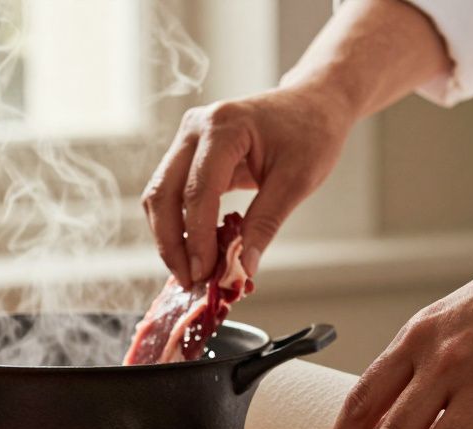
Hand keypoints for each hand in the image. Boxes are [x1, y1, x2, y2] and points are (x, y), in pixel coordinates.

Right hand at [141, 84, 355, 287]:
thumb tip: (243, 269)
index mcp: (223, 127)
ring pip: (159, 196)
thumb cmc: (311, 133)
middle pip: (163, 194)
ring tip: (192, 271)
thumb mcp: (296, 181)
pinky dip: (180, 225)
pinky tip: (197, 251)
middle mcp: (195, 128)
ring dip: (170, 237)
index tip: (204, 274)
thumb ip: (265, 224)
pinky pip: (172, 194)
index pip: (198, 192)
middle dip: (171, 243)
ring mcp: (187, 139)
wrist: (313, 104)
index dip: (196, 238)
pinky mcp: (189, 153)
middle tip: (188, 280)